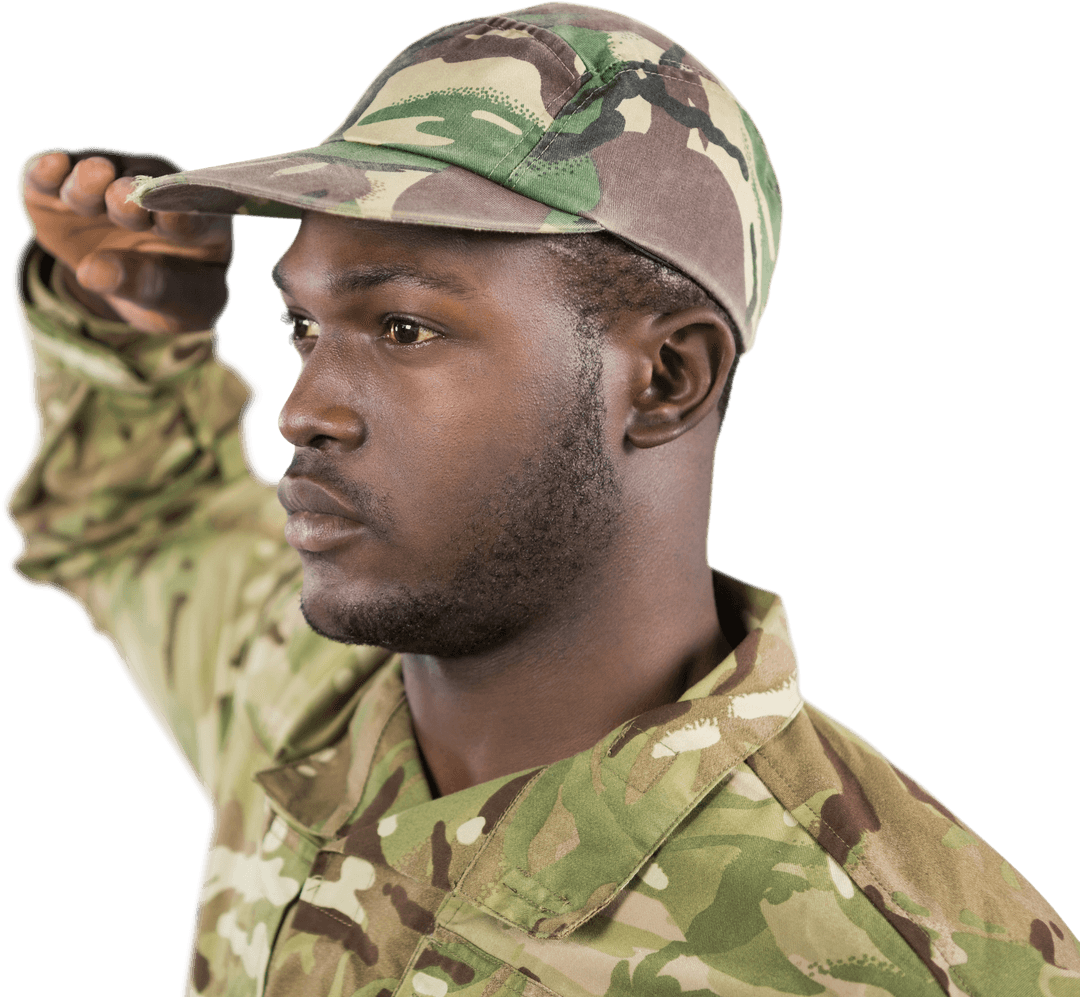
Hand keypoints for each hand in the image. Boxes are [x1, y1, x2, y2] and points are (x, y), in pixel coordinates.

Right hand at [19, 148, 233, 332]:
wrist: (135, 288)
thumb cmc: (172, 296)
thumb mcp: (177, 306)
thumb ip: (147, 287)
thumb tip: (94, 272)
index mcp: (200, 220)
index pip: (195, 215)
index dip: (181, 215)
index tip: (170, 217)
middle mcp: (154, 189)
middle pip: (144, 186)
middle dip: (133, 194)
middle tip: (124, 199)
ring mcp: (107, 184)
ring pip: (97, 174)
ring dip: (91, 181)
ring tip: (93, 181)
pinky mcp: (61, 190)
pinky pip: (51, 176)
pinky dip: (47, 172)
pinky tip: (52, 166)